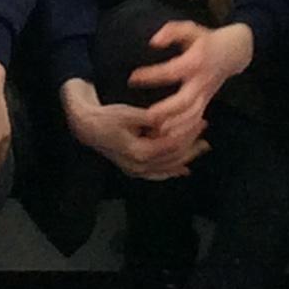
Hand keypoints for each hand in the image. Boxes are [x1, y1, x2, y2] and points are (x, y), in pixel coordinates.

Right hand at [63, 80, 205, 181]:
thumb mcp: (129, 113)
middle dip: (191, 144)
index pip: (172, 145)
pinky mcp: (134, 170)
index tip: (200, 120)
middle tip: (204, 129)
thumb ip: (152, 119)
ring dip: (186, 158)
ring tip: (202, 147)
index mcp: (139, 152)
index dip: (188, 133)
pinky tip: (182, 170)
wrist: (85, 127)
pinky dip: (171, 171)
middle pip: (173, 158)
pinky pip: (157, 174)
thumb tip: (171, 118)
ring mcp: (136, 171)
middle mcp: (139, 166)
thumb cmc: (106, 117)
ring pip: (167, 168)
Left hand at [129, 19, 253, 139]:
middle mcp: (201, 81)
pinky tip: (169, 137)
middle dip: (167, 110)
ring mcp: (205, 94)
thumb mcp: (190, 28)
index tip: (133, 77)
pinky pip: (196, 120)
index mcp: (196, 61)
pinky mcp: (206, 102)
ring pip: (192, 115)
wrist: (233, 52)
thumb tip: (153, 42)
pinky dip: (185, 131)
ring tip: (156, 131)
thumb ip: (171, 32)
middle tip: (148, 115)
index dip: (152, 75)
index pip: (172, 71)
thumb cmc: (206, 39)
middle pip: (185, 101)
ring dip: (175, 125)